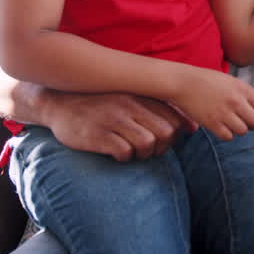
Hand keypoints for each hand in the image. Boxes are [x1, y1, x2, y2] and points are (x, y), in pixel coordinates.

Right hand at [41, 90, 192, 161]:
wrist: (59, 104)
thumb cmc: (101, 105)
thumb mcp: (132, 101)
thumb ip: (161, 110)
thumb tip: (194, 128)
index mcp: (140, 96)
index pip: (174, 119)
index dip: (174, 136)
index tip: (161, 141)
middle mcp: (130, 105)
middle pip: (165, 133)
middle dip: (161, 148)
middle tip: (148, 150)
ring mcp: (114, 119)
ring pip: (147, 143)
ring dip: (143, 154)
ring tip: (132, 152)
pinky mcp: (97, 134)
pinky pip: (124, 152)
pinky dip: (124, 157)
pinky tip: (116, 153)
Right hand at [170, 67, 253, 140]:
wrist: (183, 83)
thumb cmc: (206, 80)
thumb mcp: (230, 81)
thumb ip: (245, 93)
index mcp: (242, 89)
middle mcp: (236, 101)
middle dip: (253, 124)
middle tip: (246, 123)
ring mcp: (224, 113)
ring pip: (243, 131)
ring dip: (239, 130)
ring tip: (232, 125)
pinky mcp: (212, 123)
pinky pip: (228, 136)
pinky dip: (227, 134)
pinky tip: (223, 128)